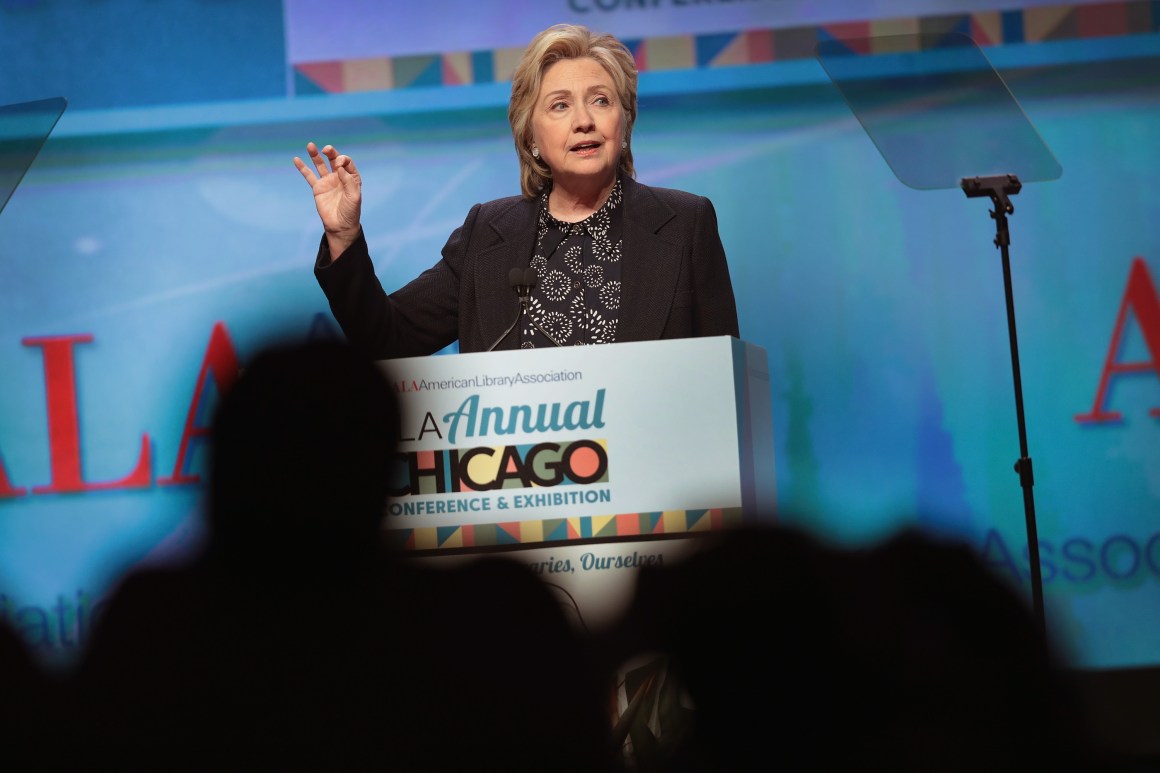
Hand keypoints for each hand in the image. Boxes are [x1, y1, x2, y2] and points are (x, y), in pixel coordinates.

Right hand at [293, 142, 361, 258]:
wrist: (340, 226)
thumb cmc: (351, 211)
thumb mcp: (354, 196)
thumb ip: (348, 180)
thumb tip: (339, 166)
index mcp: (351, 177)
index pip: (346, 162)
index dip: (342, 160)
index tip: (339, 166)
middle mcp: (339, 177)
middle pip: (334, 159)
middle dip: (331, 152)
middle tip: (326, 149)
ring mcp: (327, 181)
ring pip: (320, 164)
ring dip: (315, 155)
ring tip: (310, 145)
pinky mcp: (318, 188)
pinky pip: (309, 176)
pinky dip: (302, 168)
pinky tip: (296, 159)